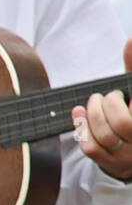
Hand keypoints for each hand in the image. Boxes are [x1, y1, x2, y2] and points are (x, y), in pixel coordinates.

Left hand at [71, 39, 131, 180]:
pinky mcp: (108, 162)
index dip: (118, 101)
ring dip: (93, 115)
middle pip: (122, 123)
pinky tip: (79, 113)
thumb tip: (130, 41)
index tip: (117, 91)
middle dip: (109, 104)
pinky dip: (81, 129)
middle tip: (104, 96)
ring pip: (105, 136)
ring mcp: (126, 154)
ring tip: (93, 102)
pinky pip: (90, 148)